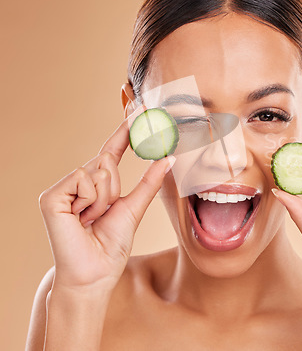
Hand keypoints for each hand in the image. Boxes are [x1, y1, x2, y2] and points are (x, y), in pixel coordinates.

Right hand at [38, 105, 175, 291]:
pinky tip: (81, 219)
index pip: (112, 150)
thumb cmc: (111, 245)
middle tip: (104, 214)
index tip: (139, 108)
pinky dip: (91, 201)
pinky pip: (84, 179)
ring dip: (105, 198)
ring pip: (99, 169)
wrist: (95, 273)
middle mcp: (78, 182)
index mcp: (97, 184)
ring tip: (93, 219)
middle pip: (107, 160)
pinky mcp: (51, 196)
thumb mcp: (135, 208)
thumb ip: (150, 181)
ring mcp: (63, 188)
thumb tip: (169, 157)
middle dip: (114, 189)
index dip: (125, 130)